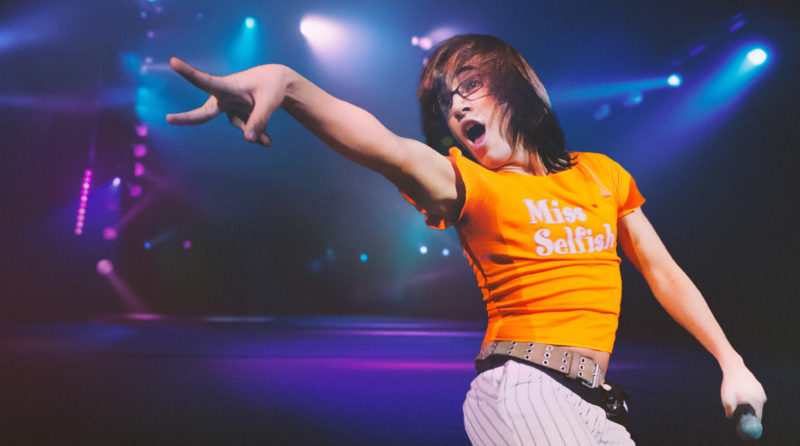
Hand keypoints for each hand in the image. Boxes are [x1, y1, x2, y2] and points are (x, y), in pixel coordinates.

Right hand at [166, 57, 287, 145]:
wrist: (276, 84)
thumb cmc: (271, 87)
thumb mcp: (269, 103)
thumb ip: (259, 121)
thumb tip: (248, 140)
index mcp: (227, 86)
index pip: (206, 81)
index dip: (189, 73)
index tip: (172, 61)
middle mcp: (223, 98)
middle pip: (204, 112)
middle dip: (187, 118)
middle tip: (168, 119)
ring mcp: (228, 108)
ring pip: (241, 126)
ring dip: (256, 127)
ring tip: (267, 127)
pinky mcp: (236, 116)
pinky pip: (247, 131)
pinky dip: (259, 134)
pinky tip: (267, 140)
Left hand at [720, 360, 766, 419]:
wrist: (733, 367)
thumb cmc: (730, 384)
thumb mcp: (727, 400)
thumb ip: (730, 412)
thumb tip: (731, 417)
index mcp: (757, 402)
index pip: (757, 418)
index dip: (749, 421)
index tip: (742, 420)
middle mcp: (762, 398)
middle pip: (756, 411)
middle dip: (747, 412)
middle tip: (736, 408)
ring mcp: (761, 391)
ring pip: (754, 403)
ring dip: (747, 403)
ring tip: (737, 395)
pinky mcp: (759, 386)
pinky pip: (753, 395)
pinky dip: (747, 396)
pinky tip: (739, 390)